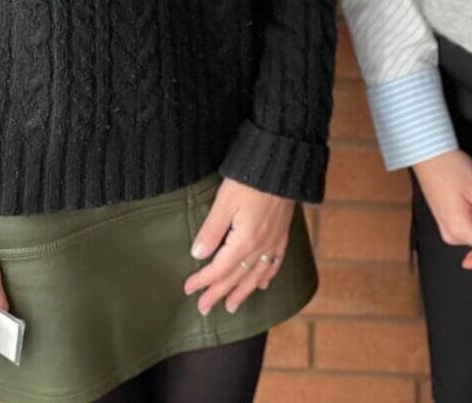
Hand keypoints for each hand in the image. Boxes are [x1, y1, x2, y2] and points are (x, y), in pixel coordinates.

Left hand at [183, 178, 292, 315]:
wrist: (282, 164)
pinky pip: (276, 262)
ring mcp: (274, 241)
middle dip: (218, 293)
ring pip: (256, 275)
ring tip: (231, 306)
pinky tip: (263, 284)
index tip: (188, 289)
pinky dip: (267, 276)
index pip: (219, 269)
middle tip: (204, 308)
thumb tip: (197, 254)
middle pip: (236, 277)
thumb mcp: (224, 201)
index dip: (203, 280)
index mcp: (244, 241)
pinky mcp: (282, 233)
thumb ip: (211, 230)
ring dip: (242, 292)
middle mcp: (261, 246)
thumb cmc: (250, 179)